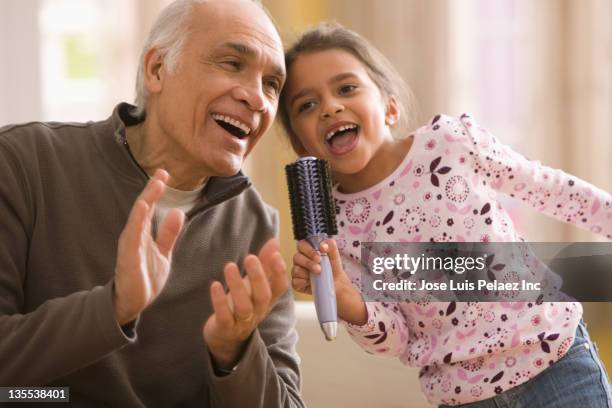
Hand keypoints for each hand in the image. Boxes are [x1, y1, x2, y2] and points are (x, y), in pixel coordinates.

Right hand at [113, 169, 184, 324]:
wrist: (133, 302)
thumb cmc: (145, 275)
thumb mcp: (162, 252)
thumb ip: (168, 233)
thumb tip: (176, 212)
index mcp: (142, 233)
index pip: (149, 207)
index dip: (156, 190)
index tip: (164, 173)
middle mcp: (134, 236)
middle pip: (142, 209)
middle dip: (151, 191)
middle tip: (161, 173)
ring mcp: (130, 248)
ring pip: (136, 222)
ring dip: (144, 205)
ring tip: (153, 188)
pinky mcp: (129, 260)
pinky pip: (132, 240)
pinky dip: (137, 225)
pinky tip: (142, 212)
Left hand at [203, 238, 288, 367]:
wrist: (226, 337)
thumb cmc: (243, 304)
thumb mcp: (255, 285)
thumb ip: (265, 264)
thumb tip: (274, 242)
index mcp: (267, 300)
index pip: (280, 288)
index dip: (280, 273)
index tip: (276, 255)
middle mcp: (258, 311)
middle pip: (263, 296)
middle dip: (258, 276)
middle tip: (250, 257)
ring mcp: (242, 322)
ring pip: (244, 307)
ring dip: (237, 286)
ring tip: (230, 266)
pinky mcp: (225, 328)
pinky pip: (224, 316)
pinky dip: (219, 301)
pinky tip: (215, 285)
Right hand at [292, 239, 366, 325]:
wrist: (336, 284)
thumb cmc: (333, 268)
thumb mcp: (335, 255)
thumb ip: (330, 245)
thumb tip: (323, 245)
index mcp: (307, 250)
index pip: (301, 245)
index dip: (308, 249)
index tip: (319, 255)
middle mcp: (300, 260)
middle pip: (296, 257)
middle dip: (308, 262)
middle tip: (319, 268)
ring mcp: (297, 272)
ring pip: (295, 269)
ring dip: (307, 273)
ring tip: (318, 275)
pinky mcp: (297, 283)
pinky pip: (295, 281)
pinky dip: (303, 282)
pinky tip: (311, 283)